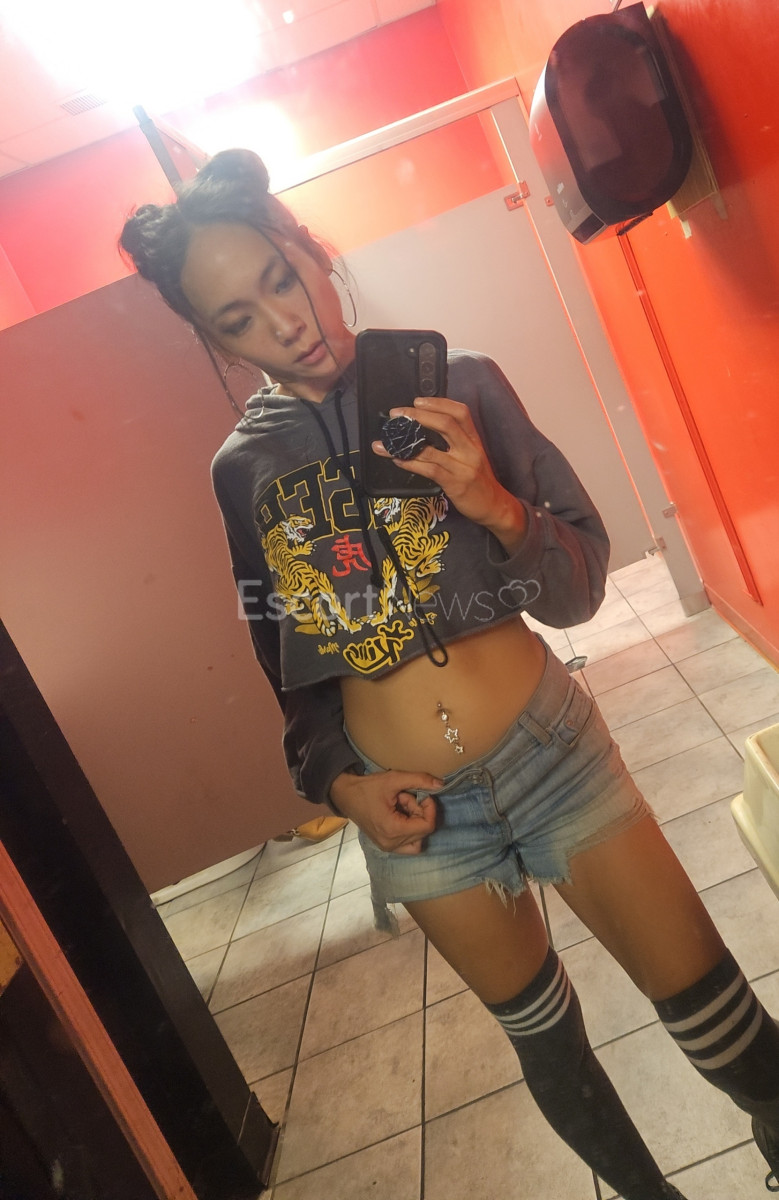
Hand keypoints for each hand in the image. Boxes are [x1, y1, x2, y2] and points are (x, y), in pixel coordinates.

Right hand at [330, 769, 442, 854]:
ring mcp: (388, 848)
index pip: (427, 826)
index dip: (430, 808)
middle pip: (423, 832)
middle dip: (420, 812)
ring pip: (418, 841)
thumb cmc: (367, 787)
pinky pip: (408, 845)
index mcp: (392, 830)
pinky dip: (411, 831)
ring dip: (416, 823)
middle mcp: (391, 844)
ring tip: (403, 808)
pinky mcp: (386, 846)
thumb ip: (419, 780)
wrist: (345, 795)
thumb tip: (441, 784)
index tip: (422, 794)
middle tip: (406, 798)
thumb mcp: (394, 779)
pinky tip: (401, 816)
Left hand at [372, 396, 526, 552]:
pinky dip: (410, 463)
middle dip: (418, 416)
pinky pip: (429, 470)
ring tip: (385, 441)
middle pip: (446, 424)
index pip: (460, 412)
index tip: (418, 401)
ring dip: (404, 444)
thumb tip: (426, 428)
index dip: (438, 403)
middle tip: (397, 414)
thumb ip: (455, 441)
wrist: (495, 505)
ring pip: (431, 449)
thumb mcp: (472, 455)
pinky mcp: (455, 484)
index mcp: (474, 440)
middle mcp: (470, 450)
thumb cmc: (479, 480)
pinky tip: (397, 460)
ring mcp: (462, 467)